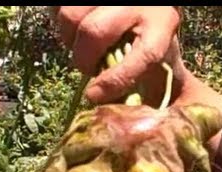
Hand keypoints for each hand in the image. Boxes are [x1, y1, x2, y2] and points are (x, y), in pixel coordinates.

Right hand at [51, 6, 181, 103]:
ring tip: (79, 44)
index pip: (145, 55)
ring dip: (67, 38)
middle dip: (83, 58)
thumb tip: (127, 110)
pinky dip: (58, 19)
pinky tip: (75, 27)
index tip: (93, 96)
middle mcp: (140, 2)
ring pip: (71, 16)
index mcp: (164, 24)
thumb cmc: (152, 37)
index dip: (116, 81)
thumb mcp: (162, 58)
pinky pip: (58, 5)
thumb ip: (152, 84)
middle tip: (87, 68)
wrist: (148, 5)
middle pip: (95, 31)